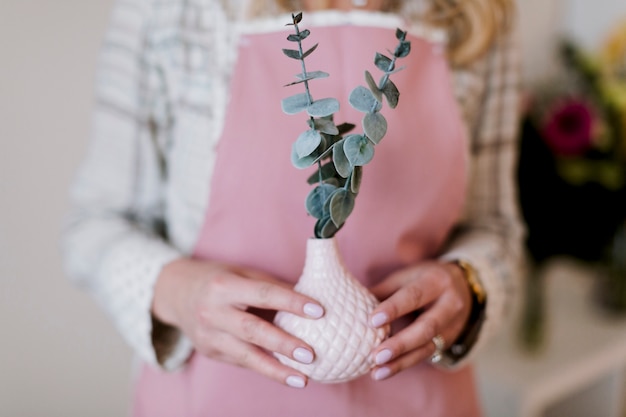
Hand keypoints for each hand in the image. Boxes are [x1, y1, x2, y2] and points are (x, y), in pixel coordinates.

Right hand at [152, 258, 324, 387]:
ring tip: (303, 378)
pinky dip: (265, 368)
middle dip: (283, 343)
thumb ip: (272, 286)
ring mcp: (209, 335)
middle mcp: (213, 312)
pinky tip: (287, 375)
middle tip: (311, 354)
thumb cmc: (218, 279)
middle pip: (252, 330)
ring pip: (246, 356)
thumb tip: (311, 297)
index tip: (319, 310)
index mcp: (224, 286)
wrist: (177, 293)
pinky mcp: (210, 351)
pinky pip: (242, 361)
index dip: (291, 302)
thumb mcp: (242, 273)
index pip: (263, 294)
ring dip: (276, 369)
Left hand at [367, 261, 471, 379]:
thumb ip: (383, 290)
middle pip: (426, 327)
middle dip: (400, 344)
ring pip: (427, 347)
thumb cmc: (424, 279)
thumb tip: (350, 301)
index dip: (393, 308)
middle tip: (375, 355)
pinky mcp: (448, 341)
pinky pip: (426, 355)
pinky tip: (383, 371)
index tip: (372, 320)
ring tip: (376, 371)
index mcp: (436, 281)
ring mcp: (452, 326)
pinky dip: (403, 364)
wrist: (464, 287)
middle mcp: (449, 304)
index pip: (414, 296)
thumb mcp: (407, 277)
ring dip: (400, 362)